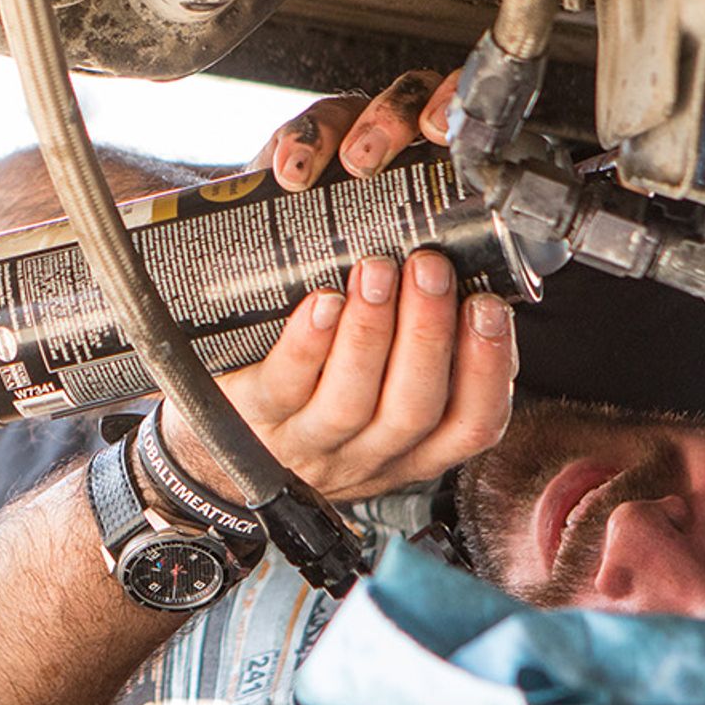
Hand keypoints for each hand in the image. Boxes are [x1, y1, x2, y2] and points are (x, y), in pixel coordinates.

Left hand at [166, 70, 515, 503]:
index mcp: (413, 444)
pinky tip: (321, 301)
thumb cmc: (313, 384)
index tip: (491, 307)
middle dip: (429, 332)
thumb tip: (463, 251)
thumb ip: (422, 334)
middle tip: (429, 266)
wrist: (213, 429)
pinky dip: (308, 343)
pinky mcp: (252, 417)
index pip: (473, 422)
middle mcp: (367, 453)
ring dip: (372, 331)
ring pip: (352, 400)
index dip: (491, 368)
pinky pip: (285, 385)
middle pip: (415, 407)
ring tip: (377, 268)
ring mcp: (307, 441)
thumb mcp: (380, 380)